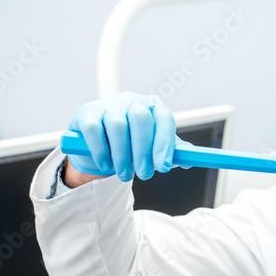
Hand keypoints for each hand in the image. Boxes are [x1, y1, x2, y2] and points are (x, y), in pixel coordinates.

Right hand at [65, 92, 188, 181]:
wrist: (98, 142)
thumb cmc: (132, 142)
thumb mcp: (153, 145)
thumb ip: (171, 151)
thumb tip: (189, 161)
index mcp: (152, 105)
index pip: (164, 119)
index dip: (165, 143)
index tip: (164, 166)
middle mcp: (131, 100)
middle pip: (141, 119)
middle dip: (144, 151)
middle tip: (145, 175)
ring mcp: (107, 104)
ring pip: (118, 127)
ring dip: (122, 156)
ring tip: (125, 175)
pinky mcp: (86, 114)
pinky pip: (94, 131)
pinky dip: (101, 151)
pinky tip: (106, 166)